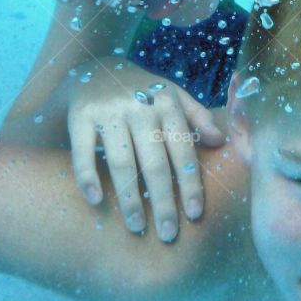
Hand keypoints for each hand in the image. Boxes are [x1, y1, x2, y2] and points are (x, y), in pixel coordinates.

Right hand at [65, 59, 225, 241]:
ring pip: (121, 163)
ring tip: (137, 227)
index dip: (190, 184)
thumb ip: (198, 116)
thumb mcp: (173, 95)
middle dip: (163, 202)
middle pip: (155, 163)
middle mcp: (139, 107)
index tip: (195, 214)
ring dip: (130, 199)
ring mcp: (109, 112)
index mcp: (166, 104)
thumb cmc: (142, 91)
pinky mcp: (81, 117)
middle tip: (168, 234)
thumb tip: (220, 141)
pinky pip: (83, 153)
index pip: (183, 150)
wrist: (96, 66)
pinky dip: (88, 178)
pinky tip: (97, 201)